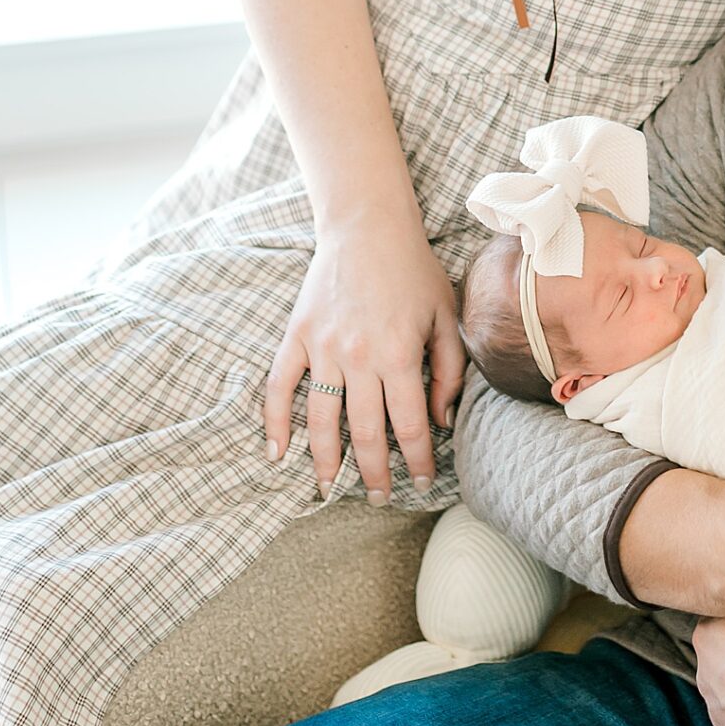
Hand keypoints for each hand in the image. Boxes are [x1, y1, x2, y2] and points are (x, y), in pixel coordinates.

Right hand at [264, 216, 465, 498]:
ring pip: (321, 420)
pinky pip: (279, 387)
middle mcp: (359, 357)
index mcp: (400, 354)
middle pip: (365, 433)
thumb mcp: (445, 316)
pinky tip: (277, 453)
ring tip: (329, 489)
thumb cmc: (413, 271)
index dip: (418, 460)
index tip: (422, 482)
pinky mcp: (297, 337)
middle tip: (377, 498)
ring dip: (325, 462)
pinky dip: (274, 422)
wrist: (367, 226)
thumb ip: (450, 370)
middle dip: (373, 473)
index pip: (409, 426)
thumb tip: (442, 421)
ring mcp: (323, 348)